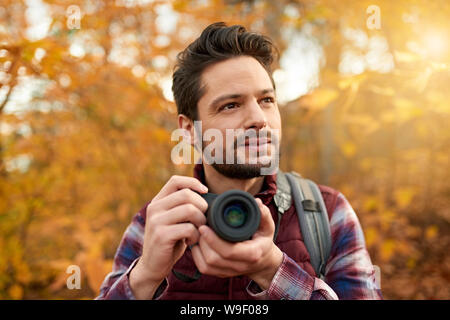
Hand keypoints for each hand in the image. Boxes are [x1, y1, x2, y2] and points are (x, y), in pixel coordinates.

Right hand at [129, 175, 207, 298]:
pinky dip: (196, 235)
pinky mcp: (161, 235)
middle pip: (187, 194)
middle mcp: (154, 208)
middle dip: (202, 206)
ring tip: (198, 231)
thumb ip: (183, 206)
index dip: (193, 183)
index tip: (205, 192)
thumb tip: (206, 193)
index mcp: (158, 201)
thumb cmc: (170, 240)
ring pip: (190, 210)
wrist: (153, 265)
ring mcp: (156, 221)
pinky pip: (188, 228)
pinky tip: (191, 241)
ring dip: (201, 222)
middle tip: (203, 220)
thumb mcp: (174, 219)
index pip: (175, 181)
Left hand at [191, 198, 282, 289]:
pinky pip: (204, 269)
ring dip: (199, 249)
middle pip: (214, 259)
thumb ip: (263, 214)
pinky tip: (198, 244)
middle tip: (199, 227)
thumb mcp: (267, 227)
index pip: (229, 251)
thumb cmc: (263, 241)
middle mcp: (240, 266)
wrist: (263, 262)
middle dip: (203, 242)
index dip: (213, 240)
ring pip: (207, 266)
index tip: (204, 227)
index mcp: (252, 254)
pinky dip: (197, 257)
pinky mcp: (221, 274)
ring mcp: (230, 272)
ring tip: (198, 234)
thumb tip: (257, 202)